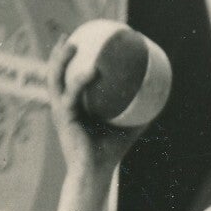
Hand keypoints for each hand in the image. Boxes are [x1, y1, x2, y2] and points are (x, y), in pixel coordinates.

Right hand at [46, 38, 146, 177]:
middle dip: (58, 54)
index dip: (69, 63)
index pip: (66, 80)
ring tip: (71, 44)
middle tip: (68, 37)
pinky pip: (72, 94)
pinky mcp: (64, 117)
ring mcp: (60, 111)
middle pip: (54, 75)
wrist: (95, 172)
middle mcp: (62, 106)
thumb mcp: (127, 129)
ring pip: (54, 79)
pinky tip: (93, 70)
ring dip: (60, 60)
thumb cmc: (109, 154)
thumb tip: (156, 99)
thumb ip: (138, 113)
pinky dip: (81, 80)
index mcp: (72, 107)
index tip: (78, 44)